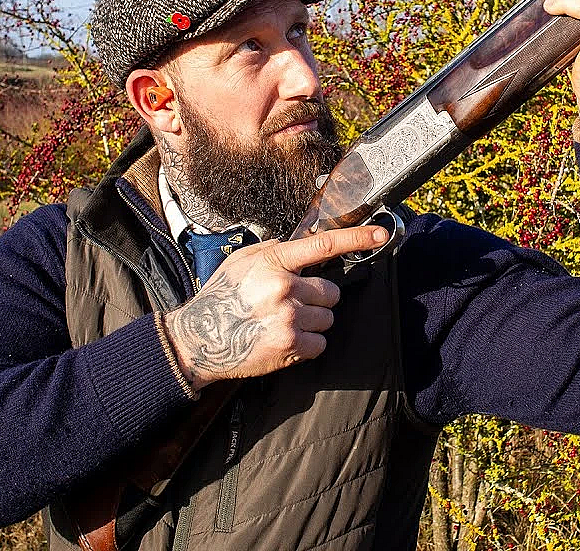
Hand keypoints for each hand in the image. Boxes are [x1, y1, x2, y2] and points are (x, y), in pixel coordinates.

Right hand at [163, 225, 388, 390]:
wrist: (199, 340)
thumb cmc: (221, 298)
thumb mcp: (242, 262)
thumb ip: (274, 249)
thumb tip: (303, 236)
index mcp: (273, 263)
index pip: (323, 244)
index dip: (357, 238)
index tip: (381, 234)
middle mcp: (284, 288)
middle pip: (331, 291)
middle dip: (318, 299)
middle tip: (291, 304)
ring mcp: (288, 318)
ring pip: (328, 318)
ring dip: (312, 322)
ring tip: (283, 322)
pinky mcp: (290, 346)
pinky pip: (320, 343)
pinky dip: (308, 344)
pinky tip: (284, 339)